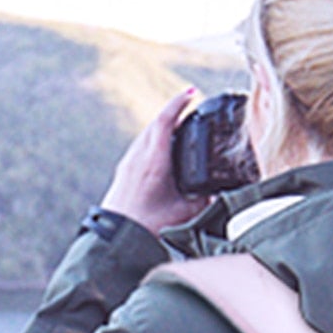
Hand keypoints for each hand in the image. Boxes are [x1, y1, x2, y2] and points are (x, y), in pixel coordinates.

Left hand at [99, 88, 203, 234]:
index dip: (178, 104)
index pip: (164, 121)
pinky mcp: (124, 172)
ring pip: (145, 135)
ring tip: (177, 124)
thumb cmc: (146, 227)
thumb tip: (216, 192)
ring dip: (162, 126)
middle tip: (189, 105)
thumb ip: (202, 200)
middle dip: (172, 111)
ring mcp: (128, 164)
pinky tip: (161, 149)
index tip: (191, 93)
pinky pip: (140, 146)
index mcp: (153, 161)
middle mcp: (137, 157)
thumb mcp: (183, 213)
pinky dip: (153, 139)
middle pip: (154, 123)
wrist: (116, 239)